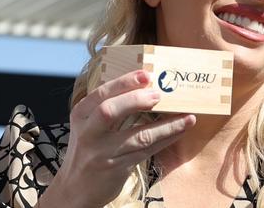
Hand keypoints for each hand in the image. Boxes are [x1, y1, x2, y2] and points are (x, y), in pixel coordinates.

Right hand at [38, 70, 195, 207]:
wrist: (76, 188)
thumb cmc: (89, 149)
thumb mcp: (89, 125)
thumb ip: (109, 106)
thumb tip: (146, 86)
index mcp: (81, 115)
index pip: (101, 94)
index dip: (124, 83)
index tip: (146, 75)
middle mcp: (89, 133)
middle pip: (110, 111)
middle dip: (136, 100)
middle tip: (159, 94)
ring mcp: (102, 153)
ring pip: (138, 136)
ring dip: (166, 125)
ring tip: (187, 117)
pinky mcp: (117, 169)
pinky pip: (147, 151)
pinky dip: (166, 139)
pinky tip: (180, 130)